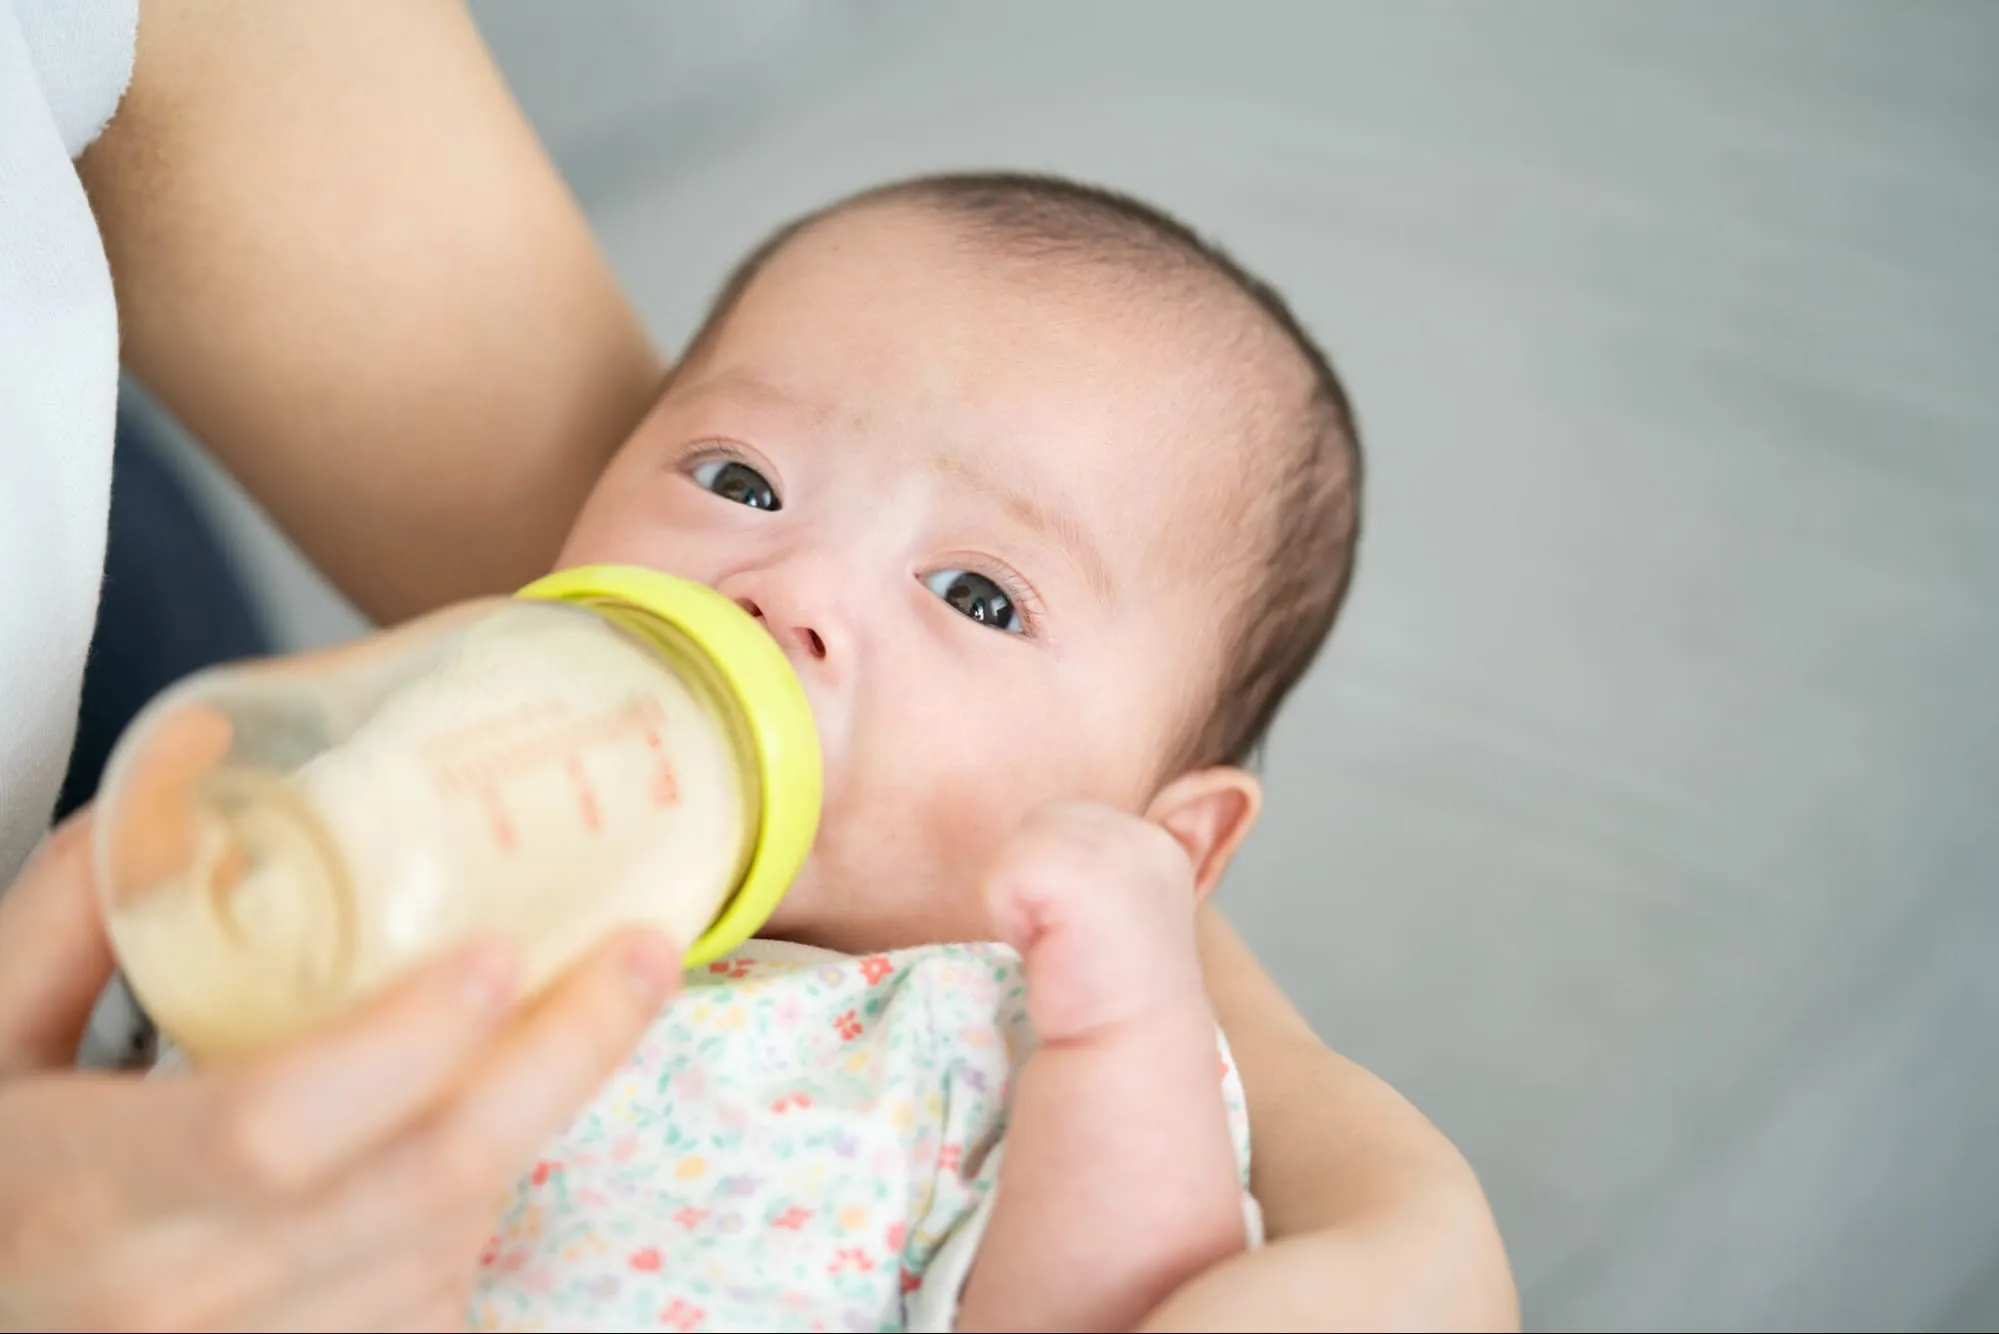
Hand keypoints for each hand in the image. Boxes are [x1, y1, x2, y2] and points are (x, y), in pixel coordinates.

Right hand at [0, 814, 679, 1331]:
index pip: (278, 1125)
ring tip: (547, 1028)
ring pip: (453, 1237)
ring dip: (516, 1125)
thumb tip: (199, 755)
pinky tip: (463, 1141)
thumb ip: (83, 908)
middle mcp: (185, 1302)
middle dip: (562, 1058)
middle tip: (642, 955)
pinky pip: (439, 1298)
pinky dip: (472, 1208)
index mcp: (89, 1198)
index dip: (406, 1041)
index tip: (500, 950)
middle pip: (428, 1182)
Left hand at [982, 801, 1210, 1043]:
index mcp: (1154, 846)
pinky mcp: (1075, 868)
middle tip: (1065, 944)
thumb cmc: (1111, 1001)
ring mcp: (1114, 848)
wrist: (1130, 1055)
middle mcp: (1141, 836)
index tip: (1078, 938)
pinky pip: (997, 876)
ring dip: (1018, 902)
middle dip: (1034, 885)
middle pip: (1036, 826)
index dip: (1051, 885)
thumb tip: (1041, 869)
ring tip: (1058, 948)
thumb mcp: (1116, 917)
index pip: (1063, 825)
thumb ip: (1090, 877)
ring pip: (1013, 850)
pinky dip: (1006, 916)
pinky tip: (1047, 952)